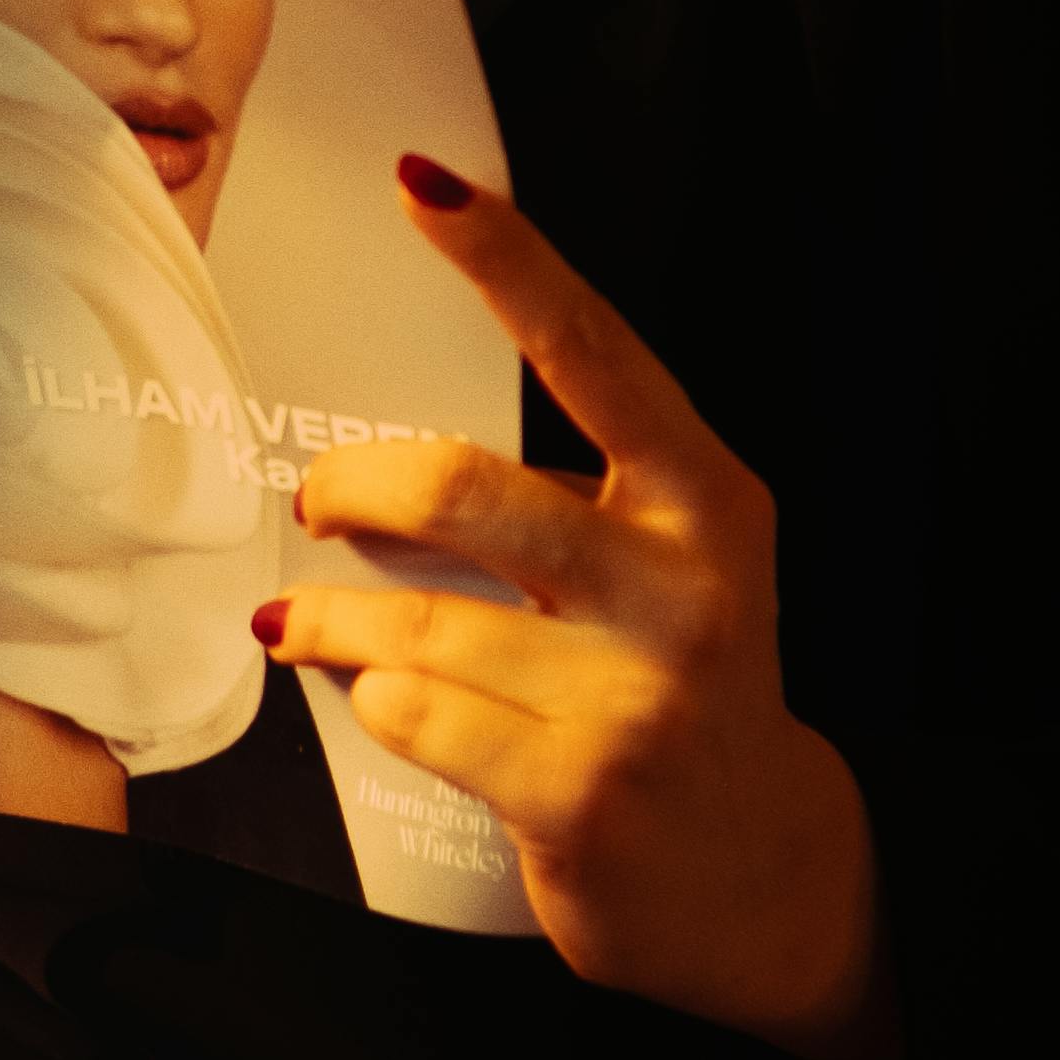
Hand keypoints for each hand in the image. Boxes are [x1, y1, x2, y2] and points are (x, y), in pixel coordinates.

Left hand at [263, 159, 897, 1059]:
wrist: (752, 874)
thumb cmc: (675, 689)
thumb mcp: (665, 568)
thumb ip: (562, 499)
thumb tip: (376, 464)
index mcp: (707, 501)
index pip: (594, 351)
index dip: (504, 259)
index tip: (424, 185)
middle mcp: (683, 588)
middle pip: (461, 491)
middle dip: (353, 486)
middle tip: (320, 501)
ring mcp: (632, 696)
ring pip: (409, 620)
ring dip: (332, 618)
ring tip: (308, 621)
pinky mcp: (577, 792)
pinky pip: (410, 713)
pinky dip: (370, 698)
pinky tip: (386, 699)